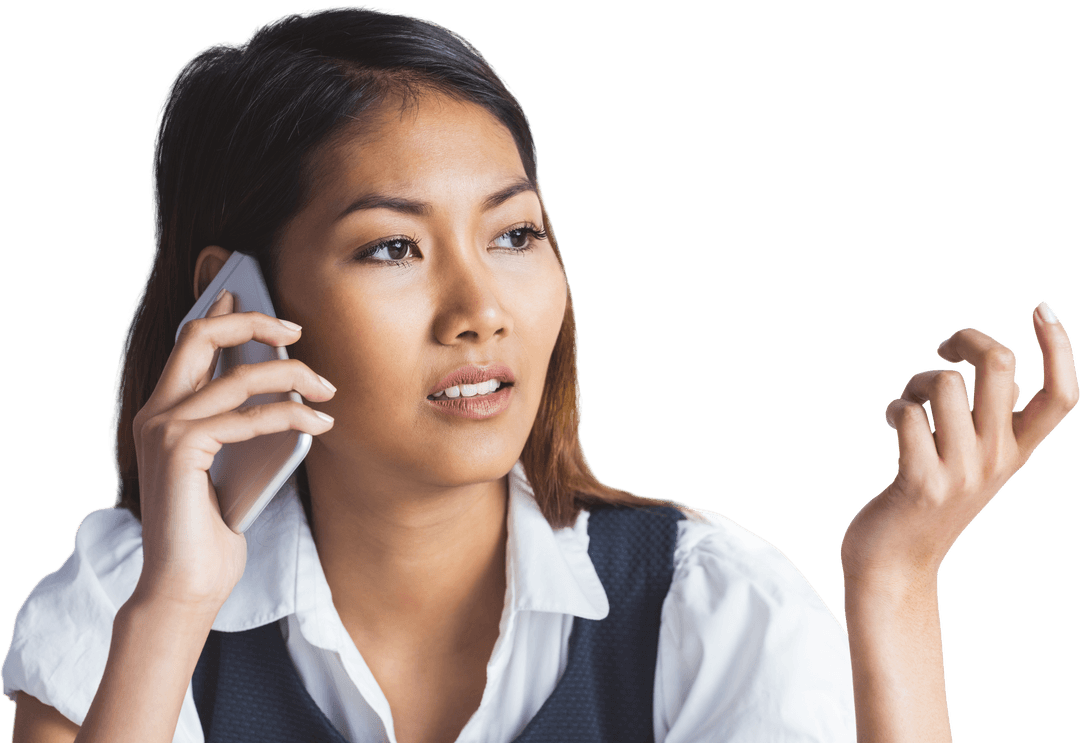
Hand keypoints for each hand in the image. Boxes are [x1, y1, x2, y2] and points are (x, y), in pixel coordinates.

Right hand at [130, 291, 335, 613]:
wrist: (188, 583)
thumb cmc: (215, 527)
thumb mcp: (236, 461)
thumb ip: (246, 422)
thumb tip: (289, 386)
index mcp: (165, 411)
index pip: (189, 342)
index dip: (224, 312)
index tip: (259, 299)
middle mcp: (156, 412)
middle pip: (201, 335)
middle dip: (255, 321)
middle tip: (299, 330)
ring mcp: (163, 430)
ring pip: (237, 377)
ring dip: (293, 376)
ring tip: (328, 389)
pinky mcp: (180, 452)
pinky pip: (247, 417)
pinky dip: (290, 414)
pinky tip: (320, 421)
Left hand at [841, 302, 1077, 587]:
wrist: (894, 566)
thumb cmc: (927, 501)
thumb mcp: (973, 463)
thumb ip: (989, 419)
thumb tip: (990, 366)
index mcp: (1016, 452)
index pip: (1063, 396)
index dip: (1058, 347)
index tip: (1039, 309)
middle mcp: (997, 460)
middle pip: (1000, 368)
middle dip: (967, 340)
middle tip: (942, 351)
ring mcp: (960, 473)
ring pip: (945, 385)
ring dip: (916, 381)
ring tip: (908, 404)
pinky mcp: (920, 482)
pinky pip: (908, 415)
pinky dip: (895, 408)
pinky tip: (891, 421)